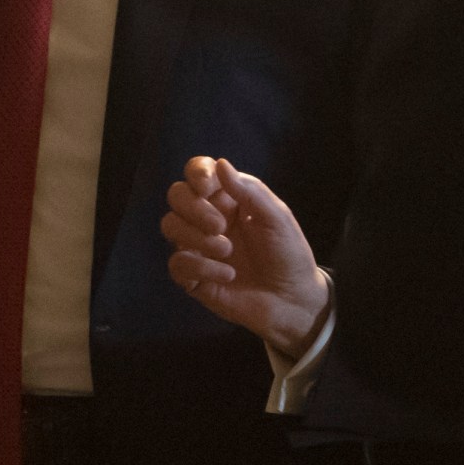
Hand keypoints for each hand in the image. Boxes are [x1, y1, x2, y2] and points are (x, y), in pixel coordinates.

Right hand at [161, 156, 329, 357]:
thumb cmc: (289, 254)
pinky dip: (202, 267)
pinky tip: (228, 275)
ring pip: (170, 225)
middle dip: (193, 207)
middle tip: (219, 226)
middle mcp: (208, 218)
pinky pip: (177, 263)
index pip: (198, 172)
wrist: (293, 300)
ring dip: (196, 237)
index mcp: (228, 199)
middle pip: (177, 195)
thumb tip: (220, 164)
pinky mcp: (193, 276)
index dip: (196, 172)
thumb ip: (250, 191)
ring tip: (227, 251)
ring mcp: (198, 247)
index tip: (205, 186)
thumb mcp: (277, 218)